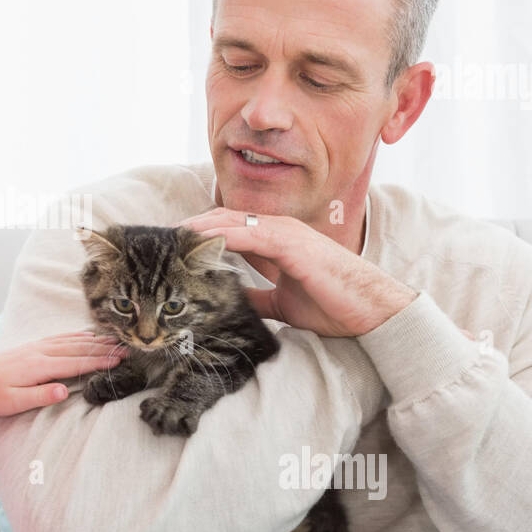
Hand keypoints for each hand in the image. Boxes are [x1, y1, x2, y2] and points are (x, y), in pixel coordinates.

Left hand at [0, 332, 126, 416]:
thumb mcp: (13, 402)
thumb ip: (39, 396)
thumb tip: (64, 390)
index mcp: (37, 367)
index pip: (75, 363)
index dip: (99, 361)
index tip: (119, 361)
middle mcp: (39, 352)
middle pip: (78, 348)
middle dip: (104, 348)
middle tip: (128, 348)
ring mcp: (36, 347)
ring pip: (71, 340)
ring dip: (94, 340)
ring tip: (115, 340)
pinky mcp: (33, 347)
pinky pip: (60, 337)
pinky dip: (77, 335)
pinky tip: (87, 335)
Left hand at [177, 209, 417, 336]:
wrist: (371, 311)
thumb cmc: (332, 305)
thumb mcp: (282, 303)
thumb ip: (256, 297)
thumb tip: (230, 303)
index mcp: (275, 241)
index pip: (227, 230)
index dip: (198, 237)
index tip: (170, 248)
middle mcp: (277, 230)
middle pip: (222, 220)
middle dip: (191, 229)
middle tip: (160, 240)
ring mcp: (286, 233)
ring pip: (232, 221)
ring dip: (199, 229)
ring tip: (170, 238)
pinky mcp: (292, 243)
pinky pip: (250, 233)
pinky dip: (222, 236)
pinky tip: (199, 243)